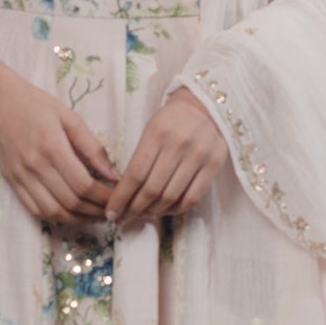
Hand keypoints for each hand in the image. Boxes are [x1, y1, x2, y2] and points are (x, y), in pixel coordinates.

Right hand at [0, 64, 119, 224]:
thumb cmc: (34, 103)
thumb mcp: (69, 117)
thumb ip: (92, 147)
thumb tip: (114, 174)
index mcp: (52, 146)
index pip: (83, 184)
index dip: (104, 197)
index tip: (118, 197)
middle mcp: (34, 166)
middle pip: (71, 202)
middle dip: (96, 211)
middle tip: (112, 210)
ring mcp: (20, 176)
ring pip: (53, 212)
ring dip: (78, 219)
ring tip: (96, 217)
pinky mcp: (11, 181)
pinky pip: (35, 210)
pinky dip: (56, 218)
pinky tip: (72, 214)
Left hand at [104, 85, 228, 228]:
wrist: (207, 104)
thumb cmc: (172, 119)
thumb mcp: (151, 129)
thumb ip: (140, 158)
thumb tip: (125, 193)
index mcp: (157, 133)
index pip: (134, 175)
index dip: (121, 198)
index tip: (111, 213)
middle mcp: (178, 145)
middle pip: (151, 189)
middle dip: (133, 210)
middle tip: (123, 220)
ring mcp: (199, 156)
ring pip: (171, 197)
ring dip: (153, 212)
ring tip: (142, 216)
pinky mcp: (215, 164)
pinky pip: (193, 197)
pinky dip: (176, 210)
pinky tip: (165, 211)